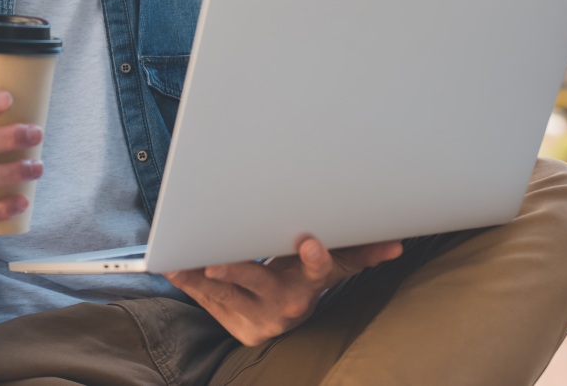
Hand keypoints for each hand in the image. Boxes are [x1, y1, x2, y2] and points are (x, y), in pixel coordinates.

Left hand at [165, 237, 402, 345]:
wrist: (284, 314)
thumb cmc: (305, 277)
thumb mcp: (332, 266)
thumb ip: (359, 253)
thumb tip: (395, 245)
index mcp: (310, 285)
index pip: (319, 272)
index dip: (315, 259)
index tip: (311, 242)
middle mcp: (285, 304)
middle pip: (260, 284)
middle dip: (236, 271)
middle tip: (213, 262)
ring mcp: (258, 316)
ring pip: (225, 294)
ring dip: (198, 278)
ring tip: (176, 261)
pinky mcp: (235, 324)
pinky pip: (208, 302)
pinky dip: (189, 285)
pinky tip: (171, 269)